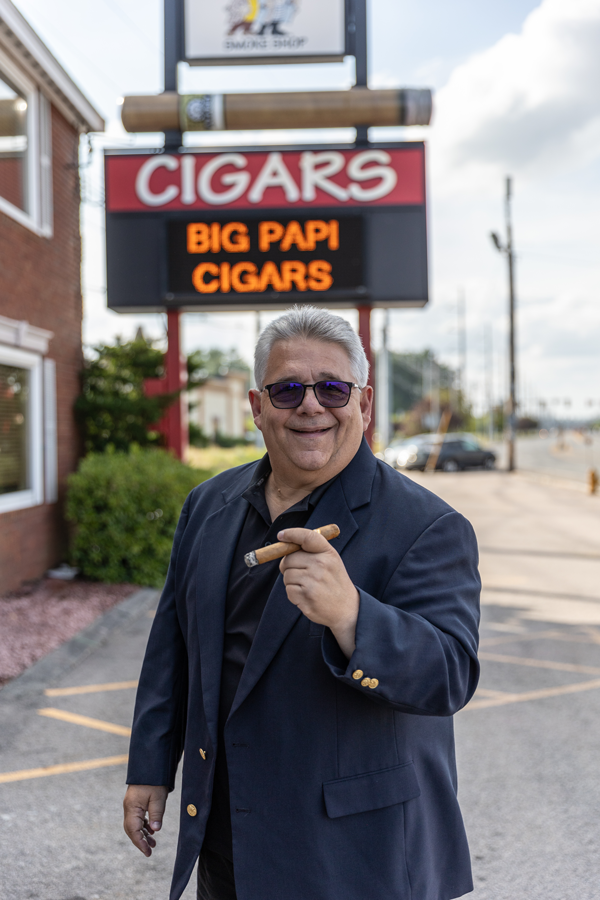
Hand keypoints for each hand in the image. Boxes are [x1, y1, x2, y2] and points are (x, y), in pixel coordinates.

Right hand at [123, 784, 167, 856]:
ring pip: (134, 824)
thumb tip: (155, 830)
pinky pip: (137, 818)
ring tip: (153, 843)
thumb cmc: (154, 781)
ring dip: (142, 834)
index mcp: (131, 808)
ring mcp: (131, 805)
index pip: (133, 831)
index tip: (148, 852)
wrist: (150, 765)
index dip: (140, 843)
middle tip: (150, 851)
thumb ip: (156, 814)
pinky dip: (143, 826)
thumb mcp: (158, 798)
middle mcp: (128, 808)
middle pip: (131, 829)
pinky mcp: (135, 802)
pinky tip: (151, 830)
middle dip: (140, 841)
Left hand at [278, 527, 358, 657]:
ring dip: (291, 581)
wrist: (347, 609)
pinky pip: (288, 590)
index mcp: (328, 554)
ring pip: (287, 575)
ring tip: (306, 586)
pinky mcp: (306, 596)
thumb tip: (285, 542)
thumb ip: (313, 550)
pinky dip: (293, 594)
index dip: (291, 534)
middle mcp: (321, 565)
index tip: (281, 535)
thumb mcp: (331, 560)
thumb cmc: (334, 582)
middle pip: (289, 558)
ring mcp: (313, 581)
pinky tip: (306, 595)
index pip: (307, 537)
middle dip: (288, 565)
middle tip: (298, 572)